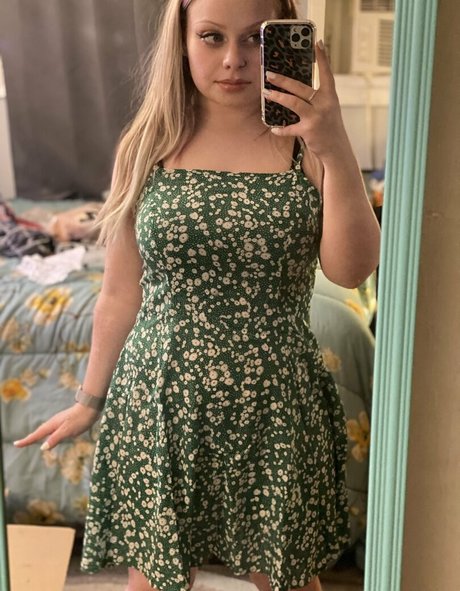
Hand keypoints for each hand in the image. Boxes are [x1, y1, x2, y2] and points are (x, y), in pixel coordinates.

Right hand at [13, 403, 100, 450]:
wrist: (91, 407)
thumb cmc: (79, 419)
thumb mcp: (67, 431)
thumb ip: (55, 439)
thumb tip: (43, 447)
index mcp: (52, 425)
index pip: (36, 435)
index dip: (26, 440)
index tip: (16, 444)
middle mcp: (54, 422)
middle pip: (39, 432)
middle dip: (30, 438)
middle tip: (20, 443)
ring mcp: (60, 421)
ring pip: (46, 430)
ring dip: (38, 435)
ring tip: (32, 439)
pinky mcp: (66, 421)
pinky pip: (52, 429)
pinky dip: (47, 433)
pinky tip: (51, 434)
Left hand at [263, 41, 348, 161]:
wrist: (336, 149)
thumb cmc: (329, 127)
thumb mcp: (328, 109)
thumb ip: (317, 98)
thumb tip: (296, 88)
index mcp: (330, 96)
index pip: (327, 73)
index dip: (323, 58)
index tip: (318, 42)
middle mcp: (325, 104)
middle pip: (301, 87)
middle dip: (283, 80)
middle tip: (269, 74)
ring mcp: (316, 117)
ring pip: (293, 103)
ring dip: (278, 97)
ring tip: (266, 93)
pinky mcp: (309, 130)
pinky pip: (290, 128)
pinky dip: (281, 129)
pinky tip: (274, 128)